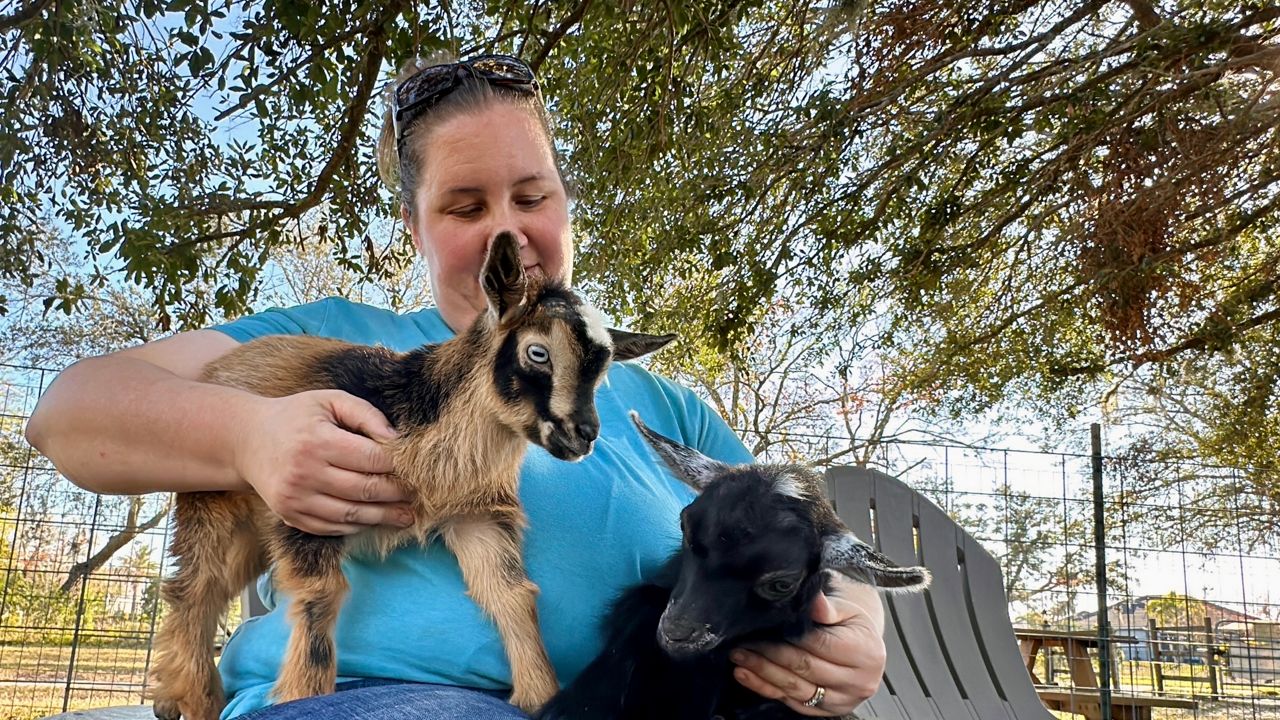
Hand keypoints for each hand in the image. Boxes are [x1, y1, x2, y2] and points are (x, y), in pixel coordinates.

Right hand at [234, 389, 413, 534]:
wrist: (247, 440)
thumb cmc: (296, 416)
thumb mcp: (329, 400)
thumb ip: (365, 413)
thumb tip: (396, 438)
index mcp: (318, 441)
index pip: (371, 459)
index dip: (398, 465)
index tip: (417, 468)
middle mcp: (304, 472)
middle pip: (365, 489)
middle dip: (397, 494)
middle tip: (418, 496)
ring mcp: (295, 498)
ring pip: (351, 515)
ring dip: (383, 517)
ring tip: (406, 516)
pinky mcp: (290, 515)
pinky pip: (332, 528)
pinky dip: (357, 525)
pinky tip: (374, 519)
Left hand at [731, 575, 885, 716]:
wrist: (866, 646)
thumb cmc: (853, 625)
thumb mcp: (847, 608)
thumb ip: (827, 607)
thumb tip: (812, 600)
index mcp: (865, 652)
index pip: (817, 644)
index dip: (786, 637)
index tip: (760, 630)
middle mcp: (858, 681)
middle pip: (805, 668)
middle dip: (769, 656)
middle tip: (742, 645)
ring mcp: (844, 700)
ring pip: (797, 689)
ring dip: (764, 675)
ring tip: (740, 660)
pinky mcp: (829, 711)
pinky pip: (795, 704)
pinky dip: (770, 690)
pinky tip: (750, 678)